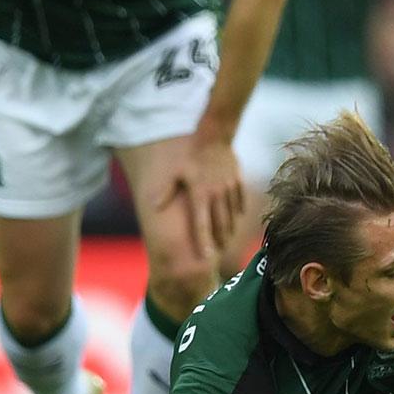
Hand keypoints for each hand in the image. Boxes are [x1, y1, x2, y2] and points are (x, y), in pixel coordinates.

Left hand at [162, 135, 244, 260]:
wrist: (214, 135)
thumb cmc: (190, 155)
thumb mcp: (175, 172)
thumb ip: (166, 191)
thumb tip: (153, 208)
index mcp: (200, 194)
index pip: (202, 225)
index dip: (203, 243)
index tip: (205, 258)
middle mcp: (216, 194)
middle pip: (220, 225)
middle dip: (219, 241)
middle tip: (217, 253)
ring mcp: (229, 188)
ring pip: (232, 216)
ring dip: (229, 229)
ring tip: (226, 240)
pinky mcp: (238, 181)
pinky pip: (240, 202)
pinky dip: (238, 212)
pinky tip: (236, 218)